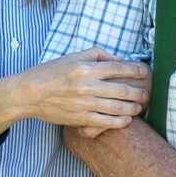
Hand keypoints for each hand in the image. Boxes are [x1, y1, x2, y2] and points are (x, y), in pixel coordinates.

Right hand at [0, 50, 149, 134]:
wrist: (29, 94)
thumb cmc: (50, 73)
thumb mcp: (71, 57)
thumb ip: (95, 54)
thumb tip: (116, 59)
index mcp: (85, 68)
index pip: (117, 68)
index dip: (134, 71)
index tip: (144, 73)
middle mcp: (86, 86)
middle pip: (121, 90)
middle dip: (138, 92)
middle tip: (146, 94)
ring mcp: (84, 104)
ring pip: (117, 107)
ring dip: (133, 108)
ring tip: (140, 107)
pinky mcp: (79, 119)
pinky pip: (105, 122)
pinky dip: (119, 122)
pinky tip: (126, 120)